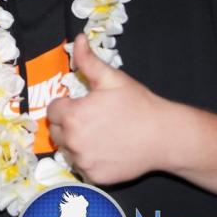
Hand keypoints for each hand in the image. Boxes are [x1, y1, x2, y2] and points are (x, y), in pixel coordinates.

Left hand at [47, 33, 169, 184]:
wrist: (164, 136)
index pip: (53, 110)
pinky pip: (81, 166)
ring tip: (99, 134)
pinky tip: (106, 149)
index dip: (66, 105)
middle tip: (91, 119)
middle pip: (56, 131)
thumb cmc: (137, 105)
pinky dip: (88, 159)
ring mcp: (83, 161)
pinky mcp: (94, 177)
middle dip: (68, 123)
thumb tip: (77, 39)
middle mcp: (73, 141)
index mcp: (73, 116)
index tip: (83, 104)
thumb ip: (88, 60)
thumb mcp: (111, 78)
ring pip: (67, 149)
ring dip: (75, 142)